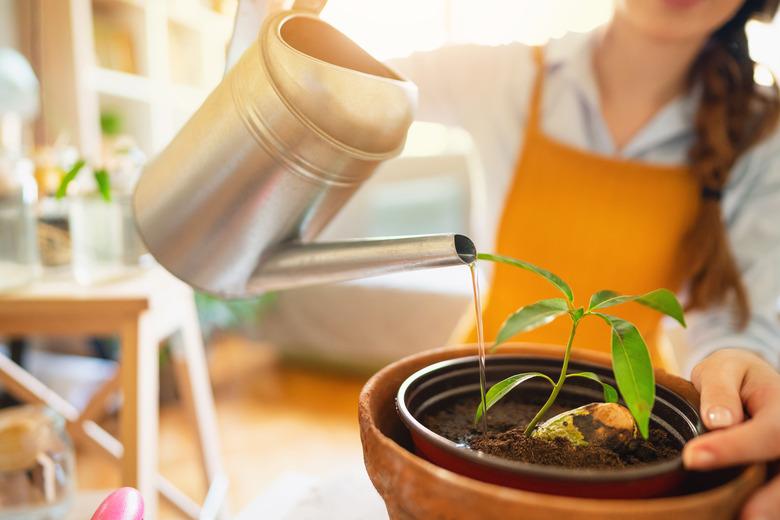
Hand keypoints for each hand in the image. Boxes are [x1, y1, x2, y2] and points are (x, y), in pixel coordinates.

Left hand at [683, 348, 779, 519]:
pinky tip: (737, 515)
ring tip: (739, 519)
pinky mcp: (777, 475)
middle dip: (771, 498)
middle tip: (744, 516)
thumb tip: (718, 420)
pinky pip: (775, 493)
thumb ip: (720, 390)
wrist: (750, 383)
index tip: (692, 457)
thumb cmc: (732, 376)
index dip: (733, 447)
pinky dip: (765, 508)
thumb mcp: (723, 369)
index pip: (768, 431)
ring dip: (770, 508)